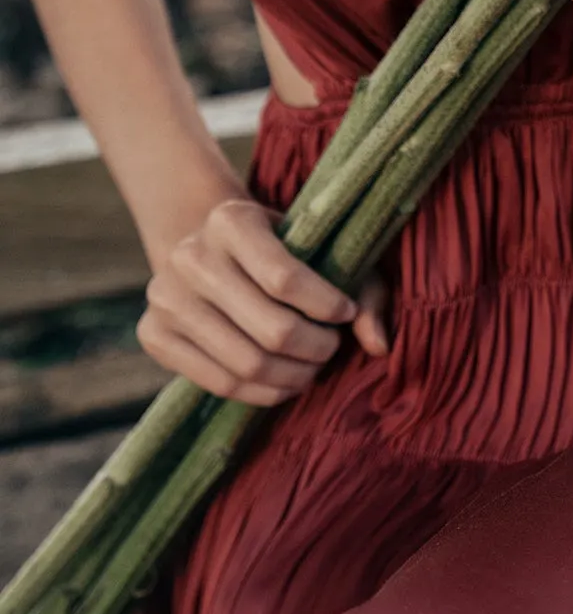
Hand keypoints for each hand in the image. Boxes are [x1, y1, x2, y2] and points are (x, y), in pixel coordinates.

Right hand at [137, 197, 389, 406]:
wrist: (205, 244)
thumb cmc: (278, 245)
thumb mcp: (320, 245)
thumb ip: (362, 287)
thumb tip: (379, 345)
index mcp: (231, 220)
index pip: (284, 278)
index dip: (325, 305)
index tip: (345, 313)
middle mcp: (190, 256)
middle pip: (270, 329)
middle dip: (316, 349)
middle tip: (331, 349)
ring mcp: (165, 298)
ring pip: (245, 364)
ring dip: (293, 377)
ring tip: (312, 369)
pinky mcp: (153, 335)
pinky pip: (218, 383)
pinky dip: (262, 393)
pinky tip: (284, 382)